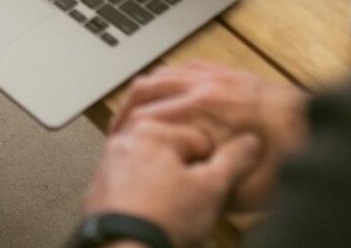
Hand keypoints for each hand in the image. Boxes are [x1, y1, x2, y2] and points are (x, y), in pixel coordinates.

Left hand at [84, 119, 261, 247]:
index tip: (213, 188)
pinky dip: (144, 198)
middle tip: (193, 205)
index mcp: (151, 130)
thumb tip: (251, 142)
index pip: (200, 139)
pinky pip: (131, 187)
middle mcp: (124, 140)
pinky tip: (154, 217)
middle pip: (173, 153)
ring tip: (174, 215)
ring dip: (166, 187)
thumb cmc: (165, 219)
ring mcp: (108, 164)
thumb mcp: (212, 189)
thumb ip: (234, 161)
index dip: (214, 168)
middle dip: (188, 176)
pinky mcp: (99, 189)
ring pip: (152, 169)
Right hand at [111, 61, 308, 209]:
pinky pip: (183, 67)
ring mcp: (213, 74)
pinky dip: (166, 80)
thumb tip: (179, 184)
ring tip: (134, 109)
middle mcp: (202, 84)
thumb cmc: (284, 159)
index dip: (127, 131)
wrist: (314, 130)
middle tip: (118, 127)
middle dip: (126, 108)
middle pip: (145, 87)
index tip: (118, 144)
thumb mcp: (240, 189)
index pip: (146, 114)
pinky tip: (165, 92)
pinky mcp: (224, 71)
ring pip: (162, 73)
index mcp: (201, 108)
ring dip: (144, 92)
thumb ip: (203, 182)